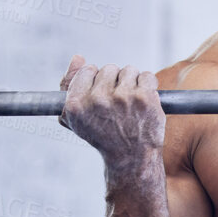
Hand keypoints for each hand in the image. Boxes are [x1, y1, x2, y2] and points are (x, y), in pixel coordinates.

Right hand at [59, 55, 165, 175]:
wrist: (131, 158)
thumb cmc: (102, 136)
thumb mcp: (76, 118)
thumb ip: (68, 85)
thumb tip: (78, 58)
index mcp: (76, 104)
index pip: (87, 70)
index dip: (96, 81)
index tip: (102, 95)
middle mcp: (98, 100)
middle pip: (109, 69)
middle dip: (115, 82)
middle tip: (119, 103)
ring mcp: (123, 97)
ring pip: (129, 70)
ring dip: (132, 83)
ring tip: (131, 104)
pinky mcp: (144, 97)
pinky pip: (147, 76)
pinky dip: (149, 86)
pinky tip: (144, 102)